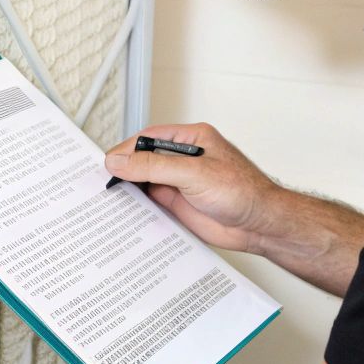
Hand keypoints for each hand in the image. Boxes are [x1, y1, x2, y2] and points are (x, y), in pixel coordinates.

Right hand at [105, 123, 280, 254]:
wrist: (259, 225)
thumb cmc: (243, 191)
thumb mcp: (195, 173)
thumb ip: (155, 167)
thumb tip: (122, 161)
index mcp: (192, 140)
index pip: (150, 138)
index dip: (128, 149)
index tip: (109, 162)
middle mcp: (184, 160)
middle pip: (144, 160)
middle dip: (125, 169)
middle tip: (105, 181)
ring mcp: (181, 183)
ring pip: (146, 182)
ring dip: (130, 189)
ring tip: (110, 197)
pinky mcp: (180, 205)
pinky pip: (152, 203)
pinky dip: (138, 208)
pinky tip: (128, 212)